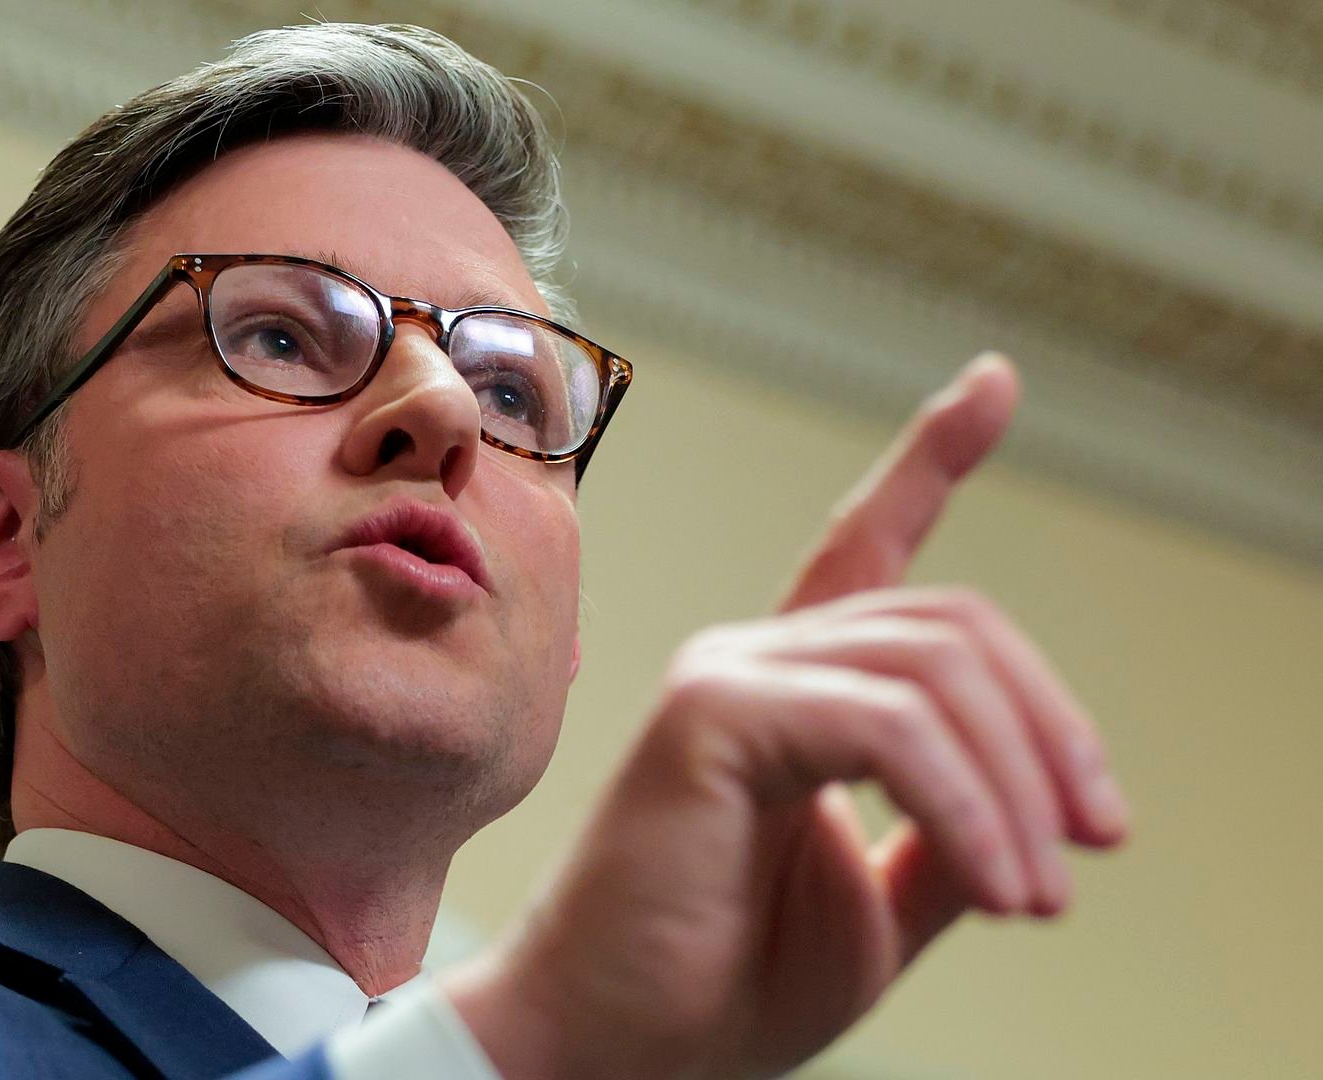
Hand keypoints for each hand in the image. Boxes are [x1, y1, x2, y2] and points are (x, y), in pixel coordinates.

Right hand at [444, 353, 1131, 1079]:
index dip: (931, 459)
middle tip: (1088, 848)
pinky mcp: (709, 713)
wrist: (617, 1050)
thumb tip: (1042, 806)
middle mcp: (754, 657)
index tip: (991, 381)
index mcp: (793, 690)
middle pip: (956, 628)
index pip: (868, 545)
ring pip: (935, 672)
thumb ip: (950, 835)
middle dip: (1054, 732)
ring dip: (1020, 791)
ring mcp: (727, 673)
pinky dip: (968, 808)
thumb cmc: (723, 982)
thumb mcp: (880, 903)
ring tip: (1037, 895)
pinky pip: (887, 729)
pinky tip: (997, 885)